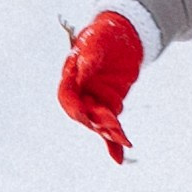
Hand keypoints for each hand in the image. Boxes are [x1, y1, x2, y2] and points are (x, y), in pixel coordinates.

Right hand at [59, 10, 142, 163]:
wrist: (124, 33)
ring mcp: (96, 99)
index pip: (67, 96)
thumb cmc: (105, 34)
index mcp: (71, 76)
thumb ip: (89, 58)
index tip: (82, 113)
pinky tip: (119, 158)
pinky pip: (111, 126)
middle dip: (96, 121)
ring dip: (109, 131)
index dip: (73, 106)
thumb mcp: (96, 41)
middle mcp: (81, 91)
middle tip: (111, 128)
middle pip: (83, 113)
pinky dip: (114, 142)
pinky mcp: (111, 104)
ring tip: (122, 139)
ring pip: (98, 122)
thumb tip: (82, 72)